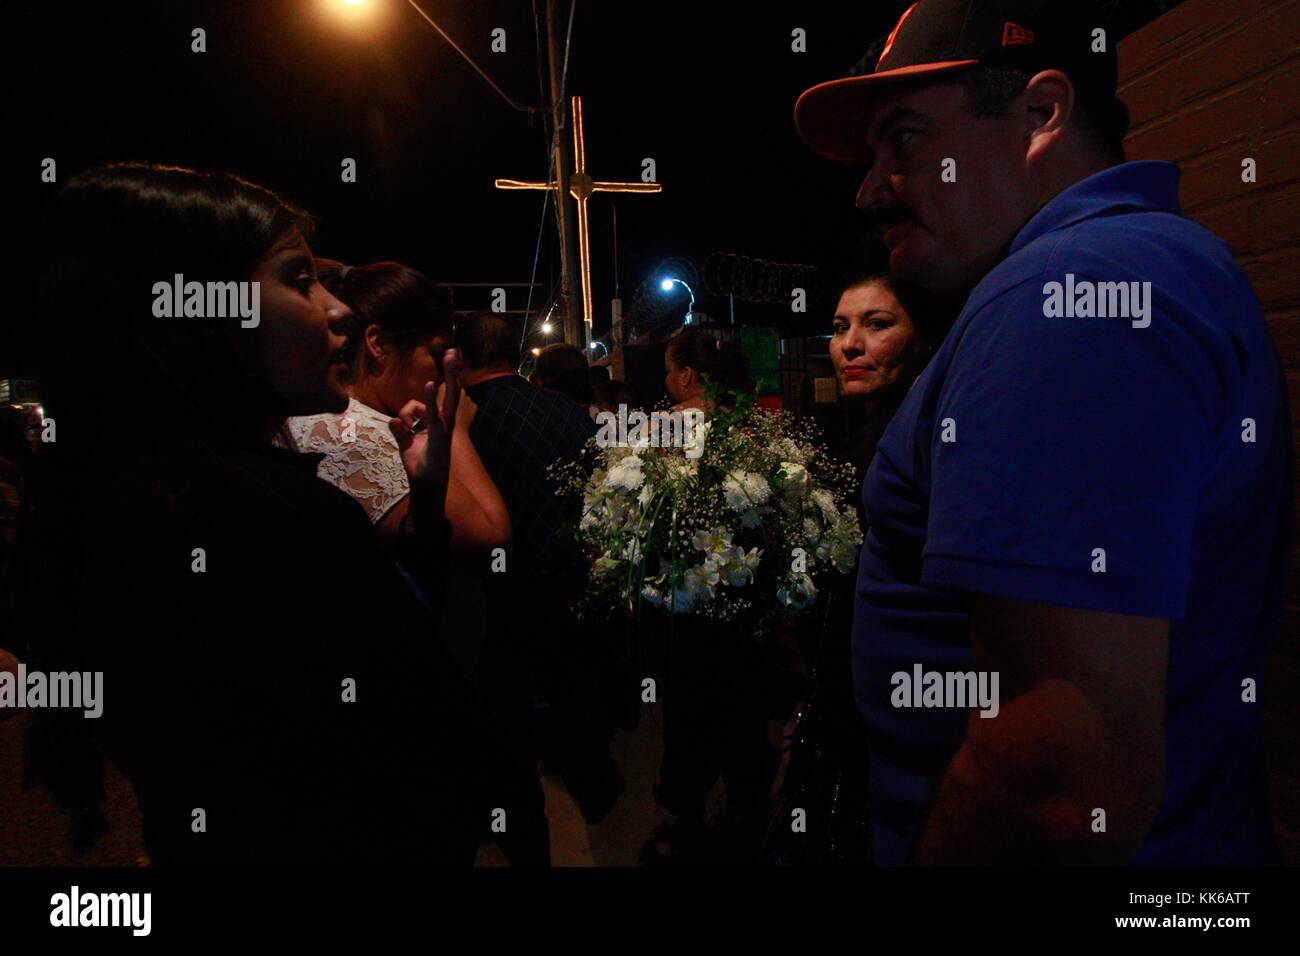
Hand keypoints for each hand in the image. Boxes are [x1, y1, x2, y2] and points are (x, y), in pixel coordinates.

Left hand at [389, 348, 461, 487]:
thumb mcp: (406, 443)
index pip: (444, 396)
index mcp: (438, 422)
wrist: (425, 485)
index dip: (447, 378)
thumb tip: (394, 421)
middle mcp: (444, 422)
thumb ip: (400, 430)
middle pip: (451, 391)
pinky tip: (430, 385)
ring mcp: (443, 428)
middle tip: (454, 351)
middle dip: (452, 371)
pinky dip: (431, 400)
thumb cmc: (419, 465)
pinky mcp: (438, 435)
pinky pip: (433, 414)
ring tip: (449, 357)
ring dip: (449, 376)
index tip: (450, 357)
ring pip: (448, 397)